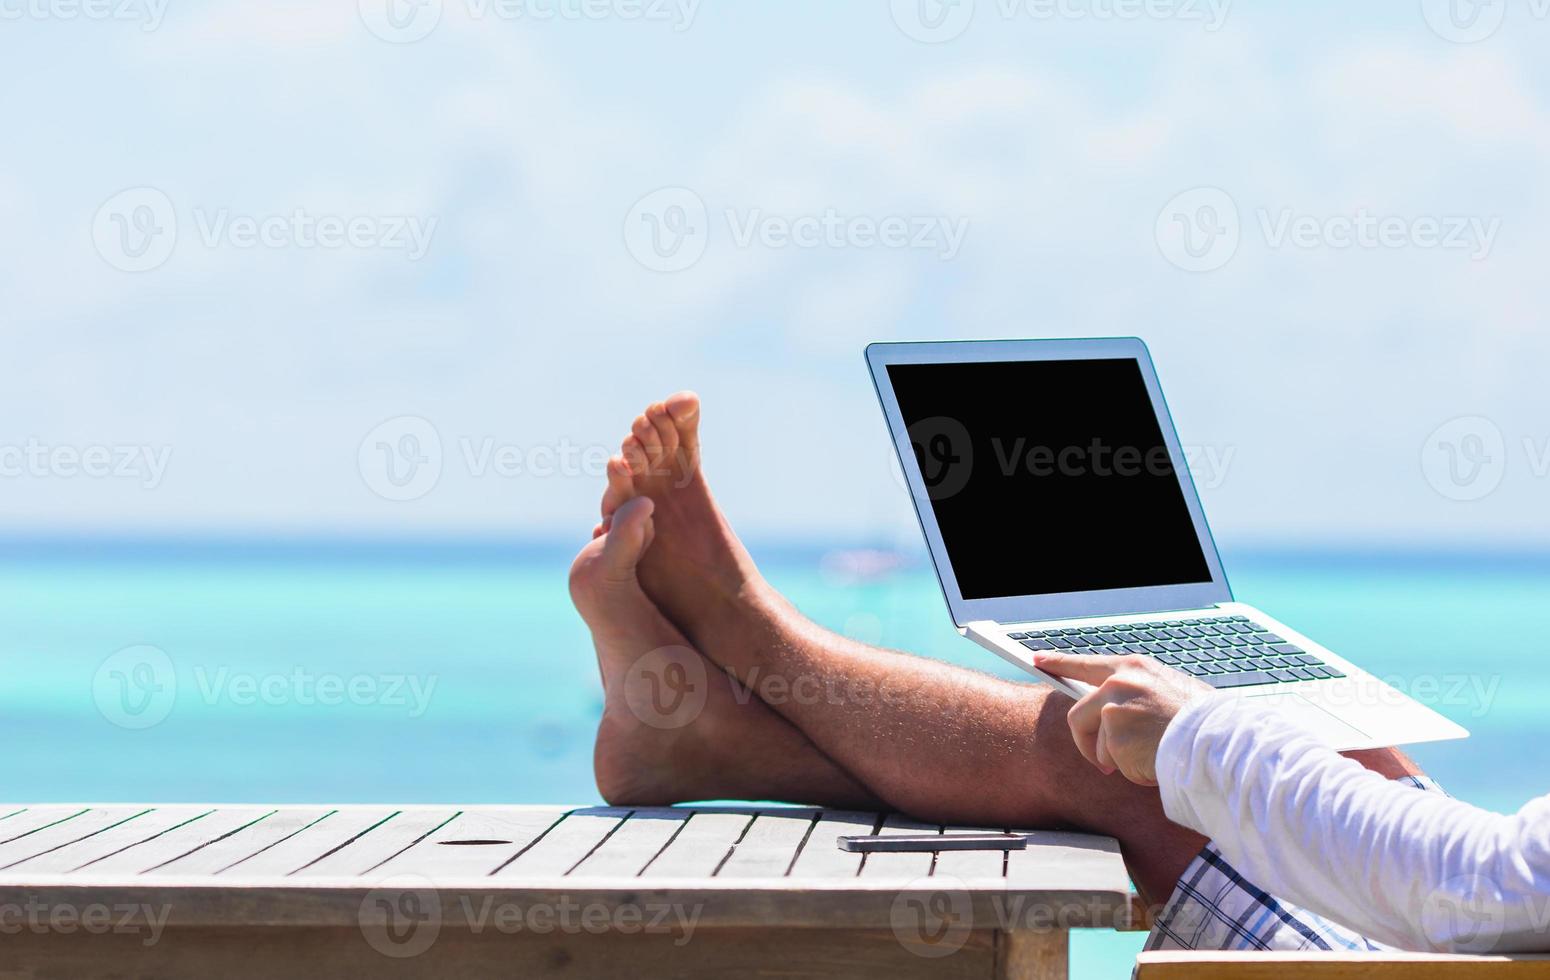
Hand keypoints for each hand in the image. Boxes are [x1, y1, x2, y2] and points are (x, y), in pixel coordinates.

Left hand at [1033, 652, 1212, 785]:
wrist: (1217, 742)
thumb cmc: (1201, 722)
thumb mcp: (1169, 691)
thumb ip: (1137, 694)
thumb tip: (1113, 711)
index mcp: (1134, 668)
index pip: (1086, 663)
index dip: (1058, 663)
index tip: (1038, 660)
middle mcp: (1119, 682)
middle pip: (1077, 715)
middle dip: (1086, 743)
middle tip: (1102, 761)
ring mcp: (1114, 708)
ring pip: (1097, 746)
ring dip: (1119, 761)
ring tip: (1151, 757)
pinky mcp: (1115, 735)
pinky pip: (1113, 763)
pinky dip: (1131, 771)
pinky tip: (1154, 763)